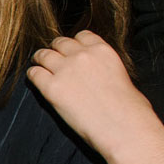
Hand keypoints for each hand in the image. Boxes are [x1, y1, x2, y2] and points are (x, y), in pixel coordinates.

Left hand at [26, 31, 158, 154]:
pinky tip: (35, 81)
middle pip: (60, 43)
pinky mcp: (52, 88)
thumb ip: (106, 67)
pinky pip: (34, 74)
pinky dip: (33, 76)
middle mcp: (82, 55)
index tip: (70, 51)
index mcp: (102, 50)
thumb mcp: (123, 76)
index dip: (73, 44)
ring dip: (40, 60)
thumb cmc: (131, 110)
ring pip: (43, 55)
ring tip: (39, 67)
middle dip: (55, 50)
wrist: (124, 128)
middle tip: (51, 59)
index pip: (82, 35)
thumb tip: (101, 74)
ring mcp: (65, 70)